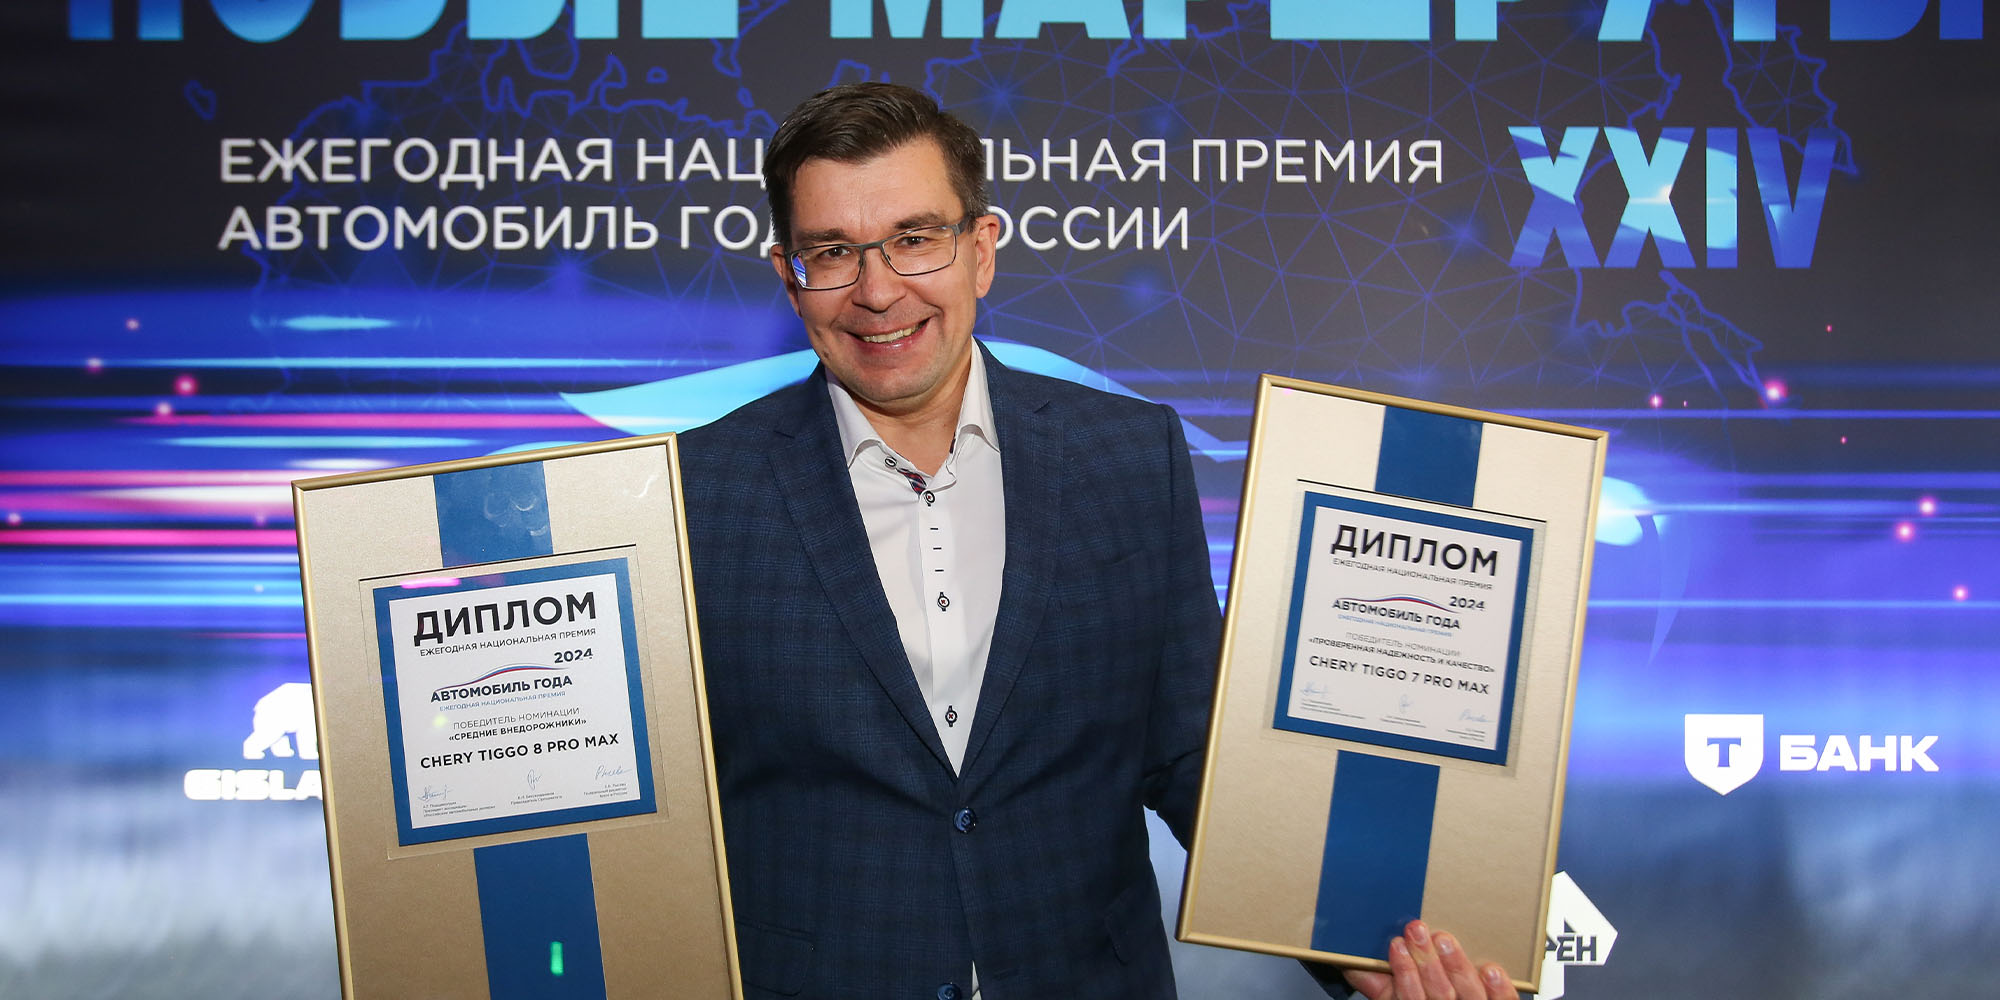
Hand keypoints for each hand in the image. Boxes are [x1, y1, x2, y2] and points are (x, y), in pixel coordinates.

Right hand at [1342, 920, 1515, 999]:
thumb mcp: (1394, 999)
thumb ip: (1375, 983)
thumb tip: (1350, 960)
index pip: (1409, 999)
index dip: (1403, 973)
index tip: (1396, 944)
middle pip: (1438, 995)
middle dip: (1426, 962)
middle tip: (1417, 930)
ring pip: (1467, 994)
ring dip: (1455, 966)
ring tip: (1444, 939)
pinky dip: (1496, 987)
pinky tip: (1490, 968)